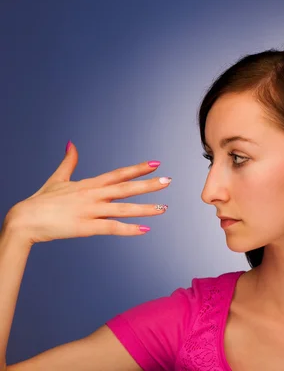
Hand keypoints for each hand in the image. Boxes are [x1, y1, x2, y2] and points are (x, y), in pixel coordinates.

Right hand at [3, 141, 170, 245]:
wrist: (24, 219)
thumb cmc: (41, 201)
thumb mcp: (57, 178)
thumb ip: (68, 162)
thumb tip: (71, 144)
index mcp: (88, 184)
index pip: (118, 174)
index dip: (137, 168)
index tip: (156, 163)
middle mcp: (92, 195)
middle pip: (125, 188)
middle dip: (148, 184)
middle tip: (168, 180)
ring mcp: (89, 211)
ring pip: (122, 208)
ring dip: (145, 209)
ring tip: (164, 208)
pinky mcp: (85, 227)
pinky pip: (111, 228)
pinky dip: (128, 229)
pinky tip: (144, 230)